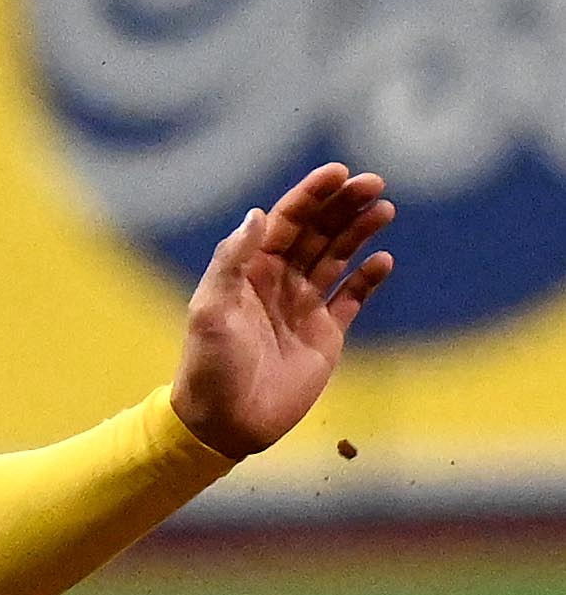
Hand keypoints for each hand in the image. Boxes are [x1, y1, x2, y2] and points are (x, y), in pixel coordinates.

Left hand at [171, 163, 395, 459]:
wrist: (226, 422)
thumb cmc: (210, 367)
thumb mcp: (210, 311)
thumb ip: (232, 262)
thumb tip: (258, 214)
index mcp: (249, 272)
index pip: (285, 222)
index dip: (310, 195)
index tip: (338, 172)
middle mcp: (278, 283)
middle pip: (317, 232)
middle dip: (343, 205)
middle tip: (374, 182)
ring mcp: (303, 307)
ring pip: (337, 257)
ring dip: (360, 231)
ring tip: (384, 209)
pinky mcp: (325, 334)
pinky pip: (352, 297)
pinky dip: (368, 278)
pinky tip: (384, 260)